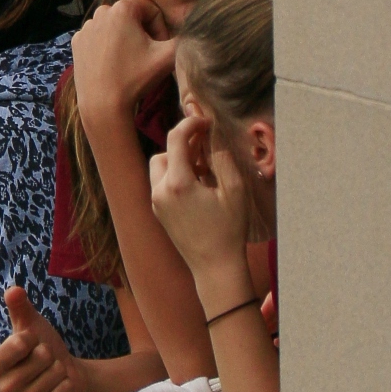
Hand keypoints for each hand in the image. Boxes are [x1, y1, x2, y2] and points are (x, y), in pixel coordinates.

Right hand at [0, 286, 84, 391]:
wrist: (67, 371)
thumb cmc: (43, 345)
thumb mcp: (32, 324)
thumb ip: (20, 308)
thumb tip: (13, 290)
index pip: (2, 357)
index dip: (20, 345)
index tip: (31, 338)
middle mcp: (6, 388)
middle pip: (31, 366)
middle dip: (46, 355)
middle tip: (47, 356)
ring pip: (48, 380)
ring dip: (59, 370)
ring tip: (56, 368)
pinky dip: (66, 387)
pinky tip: (64, 383)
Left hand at [72, 0, 176, 127]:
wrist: (103, 103)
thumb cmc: (136, 78)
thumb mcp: (169, 57)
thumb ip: (185, 39)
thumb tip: (193, 30)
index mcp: (122, 8)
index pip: (152, 12)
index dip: (161, 31)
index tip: (158, 52)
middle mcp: (101, 11)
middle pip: (133, 19)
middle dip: (143, 35)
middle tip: (145, 59)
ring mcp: (86, 27)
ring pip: (116, 29)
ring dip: (126, 41)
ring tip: (129, 64)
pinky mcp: (77, 42)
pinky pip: (99, 39)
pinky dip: (108, 49)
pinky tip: (112, 66)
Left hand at [149, 110, 251, 299]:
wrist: (215, 269)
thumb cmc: (229, 231)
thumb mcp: (234, 192)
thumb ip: (222, 159)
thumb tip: (213, 136)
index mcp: (178, 183)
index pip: (175, 138)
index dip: (190, 124)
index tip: (205, 122)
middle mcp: (160, 191)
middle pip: (164, 151)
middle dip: (183, 146)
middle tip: (206, 148)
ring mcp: (156, 203)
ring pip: (159, 167)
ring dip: (177, 161)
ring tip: (204, 170)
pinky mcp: (158, 213)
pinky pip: (161, 184)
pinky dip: (175, 177)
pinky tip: (198, 186)